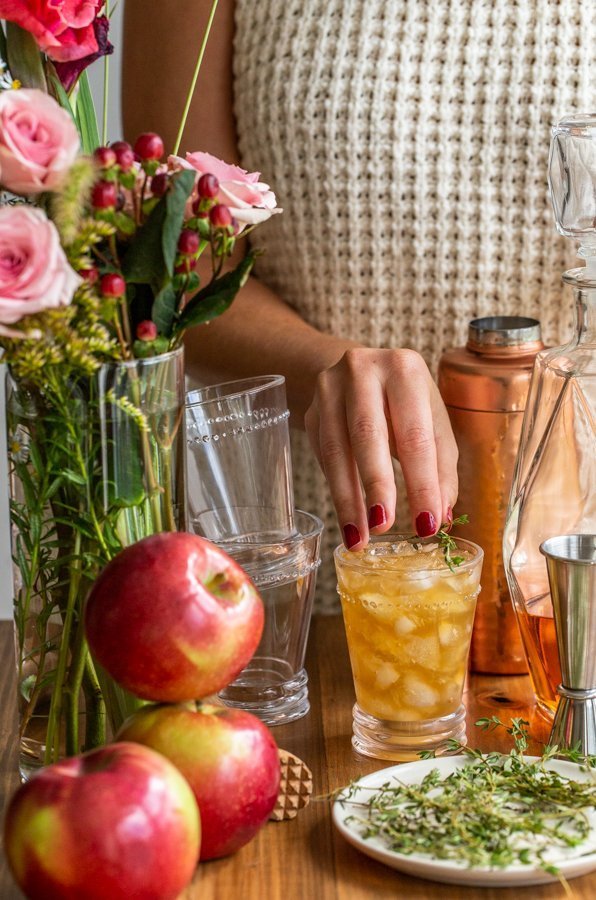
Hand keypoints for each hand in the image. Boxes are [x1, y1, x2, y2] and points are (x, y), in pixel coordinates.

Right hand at [304, 347, 457, 548]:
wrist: (360, 372)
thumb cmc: (405, 403)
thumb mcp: (432, 422)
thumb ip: (440, 467)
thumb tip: (441, 516)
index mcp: (405, 369)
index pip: (415, 435)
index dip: (421, 483)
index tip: (427, 524)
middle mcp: (364, 370)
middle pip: (369, 435)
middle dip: (377, 485)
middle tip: (384, 525)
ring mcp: (330, 388)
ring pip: (336, 449)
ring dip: (348, 498)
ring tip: (360, 535)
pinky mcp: (311, 410)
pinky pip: (322, 455)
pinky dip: (336, 489)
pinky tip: (347, 516)